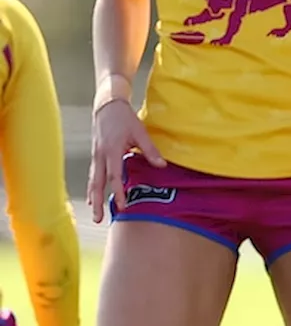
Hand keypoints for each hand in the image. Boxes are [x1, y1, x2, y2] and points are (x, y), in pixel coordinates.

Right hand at [87, 98, 164, 223]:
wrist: (107, 106)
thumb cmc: (125, 119)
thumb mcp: (140, 132)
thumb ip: (150, 150)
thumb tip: (162, 166)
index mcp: (111, 151)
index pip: (114, 176)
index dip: (118, 192)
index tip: (122, 206)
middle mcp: (100, 156)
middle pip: (97, 183)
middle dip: (98, 202)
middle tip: (98, 219)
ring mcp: (95, 156)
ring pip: (93, 180)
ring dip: (93, 197)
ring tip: (95, 213)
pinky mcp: (95, 156)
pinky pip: (93, 175)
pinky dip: (93, 187)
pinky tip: (93, 197)